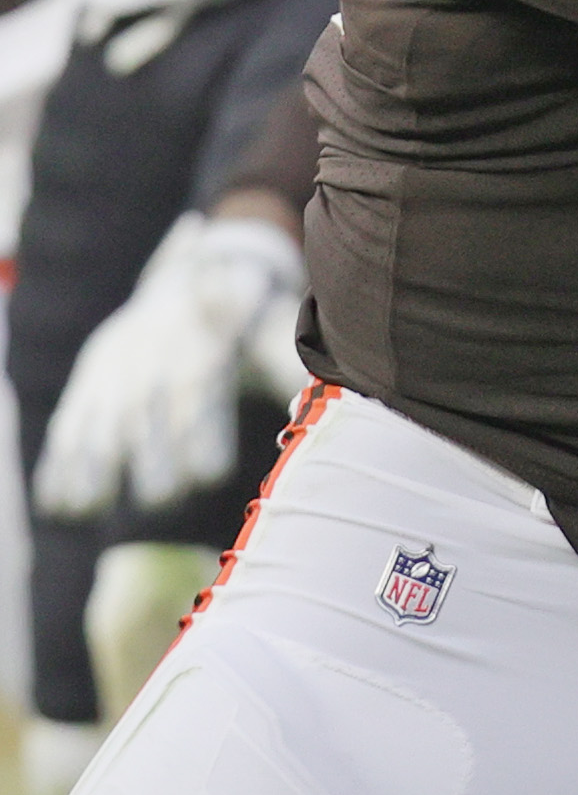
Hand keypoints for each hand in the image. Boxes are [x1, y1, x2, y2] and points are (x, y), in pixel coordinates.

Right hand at [34, 212, 304, 518]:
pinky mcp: (89, 383)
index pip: (201, 397)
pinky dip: (62, 460)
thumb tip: (300, 407)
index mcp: (205, 353)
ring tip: (86, 510)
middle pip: (148, 415)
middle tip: (162, 501)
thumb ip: (284, 368)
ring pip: (101, 421)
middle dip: (152, 458)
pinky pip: (72, 422)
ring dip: (91, 466)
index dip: (203, 437)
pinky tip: (59, 503)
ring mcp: (116, 374)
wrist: (185, 284)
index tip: (209, 476)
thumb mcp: (269, 337)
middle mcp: (155, 363)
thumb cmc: (241, 328)